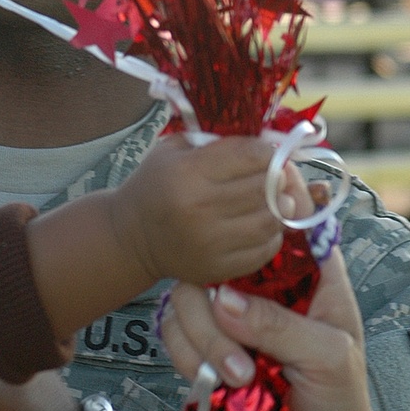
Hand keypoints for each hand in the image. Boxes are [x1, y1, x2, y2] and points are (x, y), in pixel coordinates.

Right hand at [114, 133, 287, 287]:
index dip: (269, 152)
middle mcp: (200, 208)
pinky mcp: (218, 268)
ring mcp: (211, 243)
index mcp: (188, 173)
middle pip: (266, 188)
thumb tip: (273, 146)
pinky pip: (265, 249)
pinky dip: (271, 235)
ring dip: (278, 208)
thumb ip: (220, 142)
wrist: (131, 236)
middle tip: (275, 177)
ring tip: (271, 201)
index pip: (250, 156)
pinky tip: (259, 225)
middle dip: (278, 179)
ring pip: (271, 220)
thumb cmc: (156, 185)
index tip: (268, 154)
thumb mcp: (175, 149)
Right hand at [160, 245, 369, 410]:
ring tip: (236, 380)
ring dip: (202, 340)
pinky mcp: (202, 341)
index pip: (280, 223)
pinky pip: (172, 330)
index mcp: (310, 273)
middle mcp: (263, 284)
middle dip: (214, 310)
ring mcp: (229, 312)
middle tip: (240, 363)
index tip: (241, 262)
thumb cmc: (338, 403)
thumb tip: (221, 298)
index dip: (256, 228)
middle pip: (214, 260)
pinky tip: (211, 381)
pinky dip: (186, 356)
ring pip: (186, 295)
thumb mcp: (330, 360)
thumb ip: (281, 325)